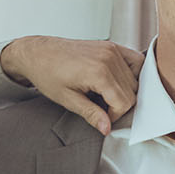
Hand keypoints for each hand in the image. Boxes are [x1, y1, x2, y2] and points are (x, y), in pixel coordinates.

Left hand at [0, 36, 142, 135]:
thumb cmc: (47, 73)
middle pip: (132, 91)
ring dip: (125, 90)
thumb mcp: (68, 99)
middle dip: (120, 104)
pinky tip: (119, 81)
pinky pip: (135, 60)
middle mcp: (108, 58)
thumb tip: (106, 128)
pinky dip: (133, 72)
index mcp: (99, 72)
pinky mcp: (111, 45)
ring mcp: (111, 49)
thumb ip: (91, 114)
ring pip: (135, 78)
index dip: (115, 115)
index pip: (124, 102)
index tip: (103, 117)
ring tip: (107, 94)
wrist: (38, 54)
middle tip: (103, 107)